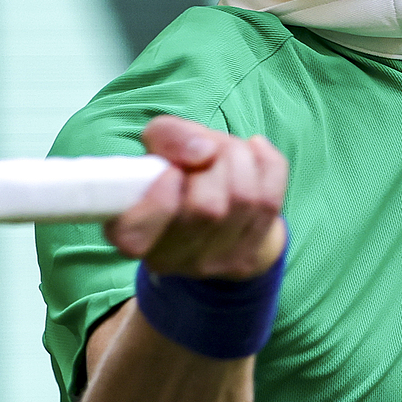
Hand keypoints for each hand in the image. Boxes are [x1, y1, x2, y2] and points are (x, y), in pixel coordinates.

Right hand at [105, 116, 286, 280]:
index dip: (159, 199)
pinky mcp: (245, 260)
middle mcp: (167, 258)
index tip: (172, 171)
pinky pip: (271, 200)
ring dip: (240, 158)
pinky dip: (266, 165)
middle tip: (208, 150)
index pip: (134, 235)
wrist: (217, 208)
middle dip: (215, 160)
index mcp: (130, 233)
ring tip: (228, 151)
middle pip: (206, 207)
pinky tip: (253, 155)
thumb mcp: (158, 146)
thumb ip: (168, 137)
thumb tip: (204, 151)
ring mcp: (210, 264)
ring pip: (243, 200)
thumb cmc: (178, 174)